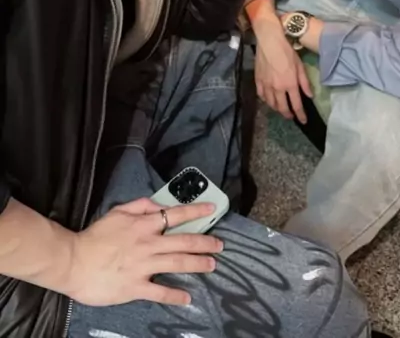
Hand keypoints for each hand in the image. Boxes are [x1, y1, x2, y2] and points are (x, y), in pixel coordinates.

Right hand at [67, 198, 223, 306]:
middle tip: (220, 244)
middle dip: (204, 242)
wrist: (73, 261)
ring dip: (197, 264)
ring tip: (212, 265)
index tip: (212, 210)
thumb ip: (140, 206)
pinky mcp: (135, 287)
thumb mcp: (117, 212)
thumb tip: (159, 206)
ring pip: (177, 263)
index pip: (175, 215)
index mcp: (143, 225)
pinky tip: (188, 298)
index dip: (195, 212)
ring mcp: (143, 266)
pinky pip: (160, 291)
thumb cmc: (95, 236)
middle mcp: (148, 244)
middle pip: (183, 241)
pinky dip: (175, 295)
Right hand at [255, 18, 312, 123]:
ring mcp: (266, 85)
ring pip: (271, 103)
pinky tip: (269, 99)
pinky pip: (261, 95)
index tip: (303, 121)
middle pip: (282, 107)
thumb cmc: (287, 52)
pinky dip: (266, 100)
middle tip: (291, 116)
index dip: (300, 115)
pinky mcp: (258, 81)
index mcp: (290, 84)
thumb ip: (305, 82)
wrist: (269, 42)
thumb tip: (310, 95)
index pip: (296, 104)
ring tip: (281, 109)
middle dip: (287, 114)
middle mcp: (278, 88)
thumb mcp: (300, 66)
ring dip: (277, 108)